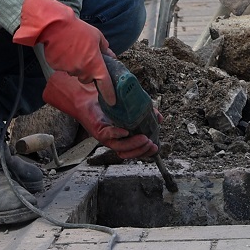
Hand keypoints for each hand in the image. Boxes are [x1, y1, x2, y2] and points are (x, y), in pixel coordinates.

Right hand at [13, 0, 109, 98]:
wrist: (56, 26)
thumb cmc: (78, 30)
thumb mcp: (97, 36)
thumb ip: (104, 48)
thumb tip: (111, 55)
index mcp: (95, 64)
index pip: (105, 83)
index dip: (109, 93)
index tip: (112, 101)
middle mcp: (83, 70)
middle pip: (88, 78)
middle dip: (88, 70)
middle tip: (85, 55)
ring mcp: (69, 70)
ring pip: (75, 72)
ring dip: (76, 65)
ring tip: (73, 49)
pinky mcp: (58, 68)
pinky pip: (64, 68)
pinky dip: (65, 62)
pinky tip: (63, 50)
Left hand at [42, 71, 159, 159]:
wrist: (89, 97)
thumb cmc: (108, 104)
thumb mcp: (131, 107)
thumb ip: (145, 113)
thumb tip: (160, 119)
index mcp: (123, 138)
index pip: (135, 150)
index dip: (145, 152)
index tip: (155, 146)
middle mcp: (115, 140)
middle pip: (129, 152)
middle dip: (141, 151)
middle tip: (151, 144)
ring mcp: (106, 137)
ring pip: (120, 147)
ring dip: (133, 145)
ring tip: (143, 139)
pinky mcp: (98, 131)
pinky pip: (108, 136)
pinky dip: (117, 135)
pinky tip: (125, 131)